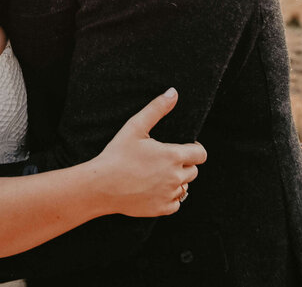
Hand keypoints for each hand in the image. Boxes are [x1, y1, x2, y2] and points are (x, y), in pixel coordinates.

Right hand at [90, 88, 206, 217]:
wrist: (101, 185)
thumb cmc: (117, 154)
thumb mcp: (135, 126)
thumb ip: (156, 108)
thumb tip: (173, 92)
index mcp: (173, 156)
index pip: (201, 154)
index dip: (195, 149)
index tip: (184, 147)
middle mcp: (176, 177)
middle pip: (194, 171)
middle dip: (184, 164)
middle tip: (164, 159)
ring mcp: (169, 195)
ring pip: (185, 187)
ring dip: (176, 180)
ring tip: (156, 174)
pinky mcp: (162, 209)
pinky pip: (176, 203)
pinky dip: (169, 196)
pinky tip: (154, 188)